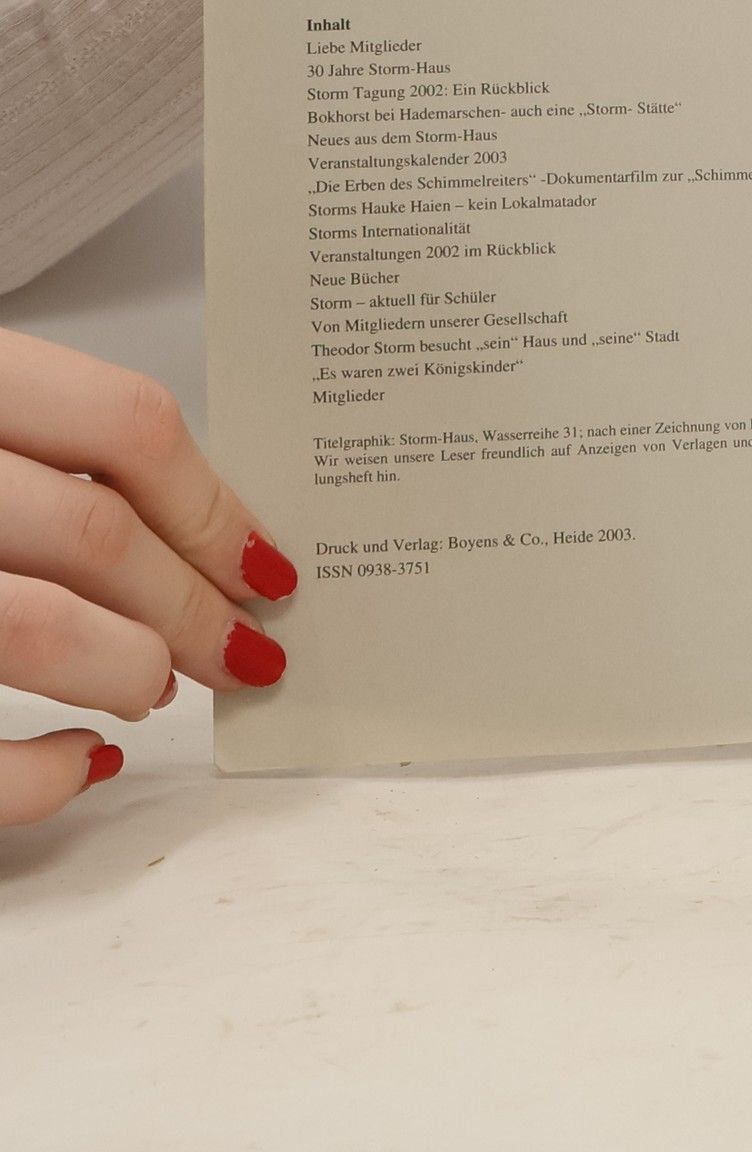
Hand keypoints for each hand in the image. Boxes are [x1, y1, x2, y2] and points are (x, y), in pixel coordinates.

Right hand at [0, 330, 292, 826]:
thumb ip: (47, 446)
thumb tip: (199, 535)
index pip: (127, 427)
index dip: (215, 507)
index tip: (266, 566)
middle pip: (97, 535)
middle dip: (192, 606)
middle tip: (241, 648)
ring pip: (35, 629)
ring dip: (126, 669)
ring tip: (153, 684)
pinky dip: (38, 774)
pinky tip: (84, 760)